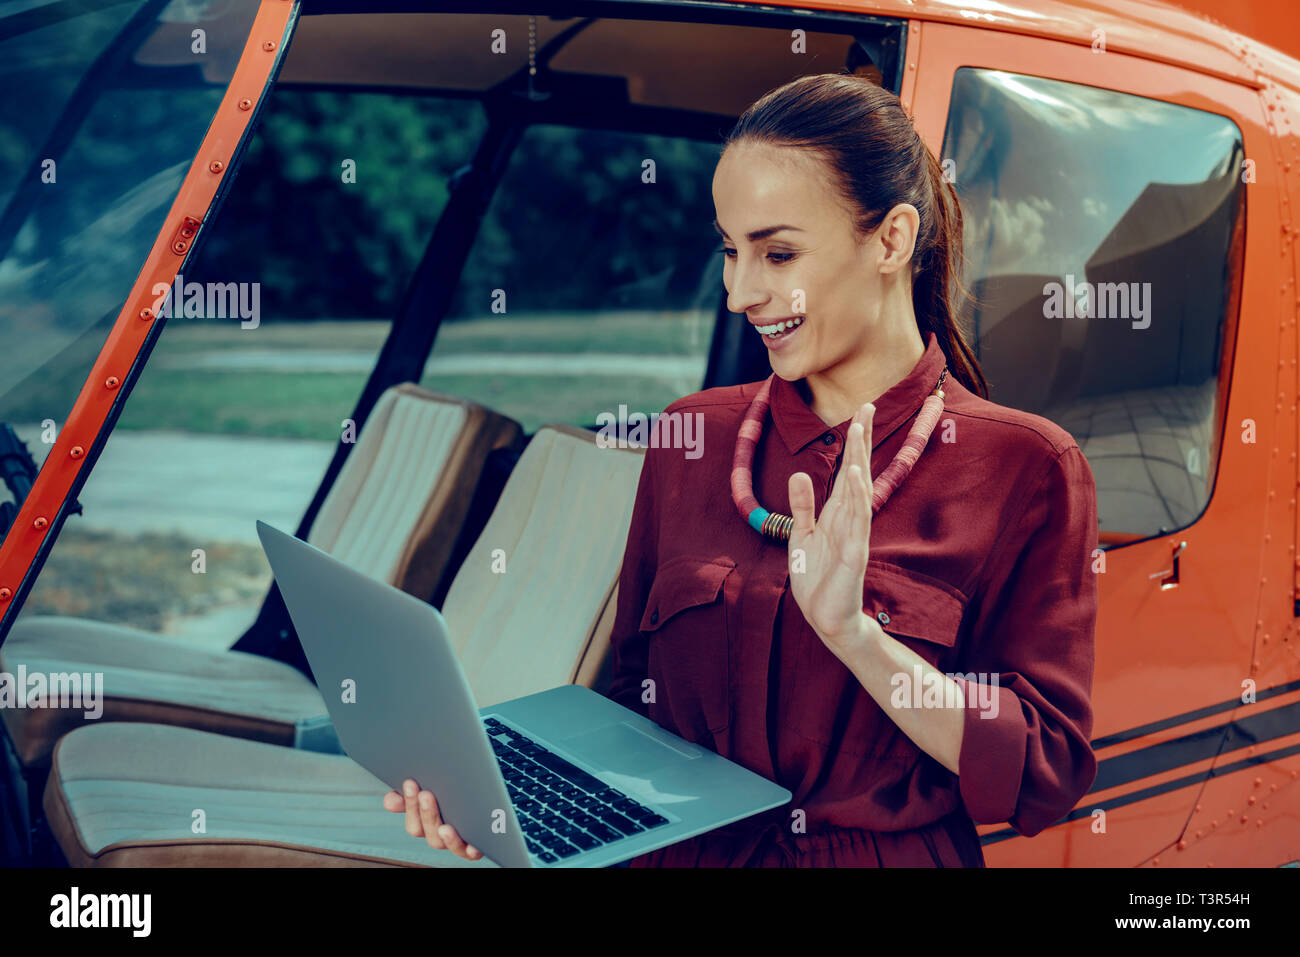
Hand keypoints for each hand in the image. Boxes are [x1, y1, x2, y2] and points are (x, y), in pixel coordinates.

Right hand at [383, 778, 483, 859]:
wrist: (485, 795)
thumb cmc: (453, 790)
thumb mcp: (431, 788)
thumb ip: (411, 795)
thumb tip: (390, 801)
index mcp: (426, 824)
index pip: (413, 822)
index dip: (410, 804)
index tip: (410, 783)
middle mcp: (439, 836)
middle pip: (428, 832)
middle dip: (426, 813)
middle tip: (426, 794)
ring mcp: (457, 842)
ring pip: (447, 844)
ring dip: (445, 837)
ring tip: (445, 826)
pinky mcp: (476, 847)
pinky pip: (472, 853)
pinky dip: (471, 850)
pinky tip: (473, 844)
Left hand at [787, 402, 875, 651]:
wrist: (825, 616)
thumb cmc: (817, 578)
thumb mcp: (802, 535)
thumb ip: (802, 505)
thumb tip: (800, 473)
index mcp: (837, 513)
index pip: (848, 470)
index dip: (854, 442)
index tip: (861, 412)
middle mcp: (849, 518)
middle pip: (857, 472)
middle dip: (861, 441)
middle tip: (867, 406)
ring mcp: (854, 534)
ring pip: (859, 491)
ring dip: (859, 461)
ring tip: (859, 432)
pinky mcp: (854, 553)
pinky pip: (857, 521)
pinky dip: (856, 498)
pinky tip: (854, 476)